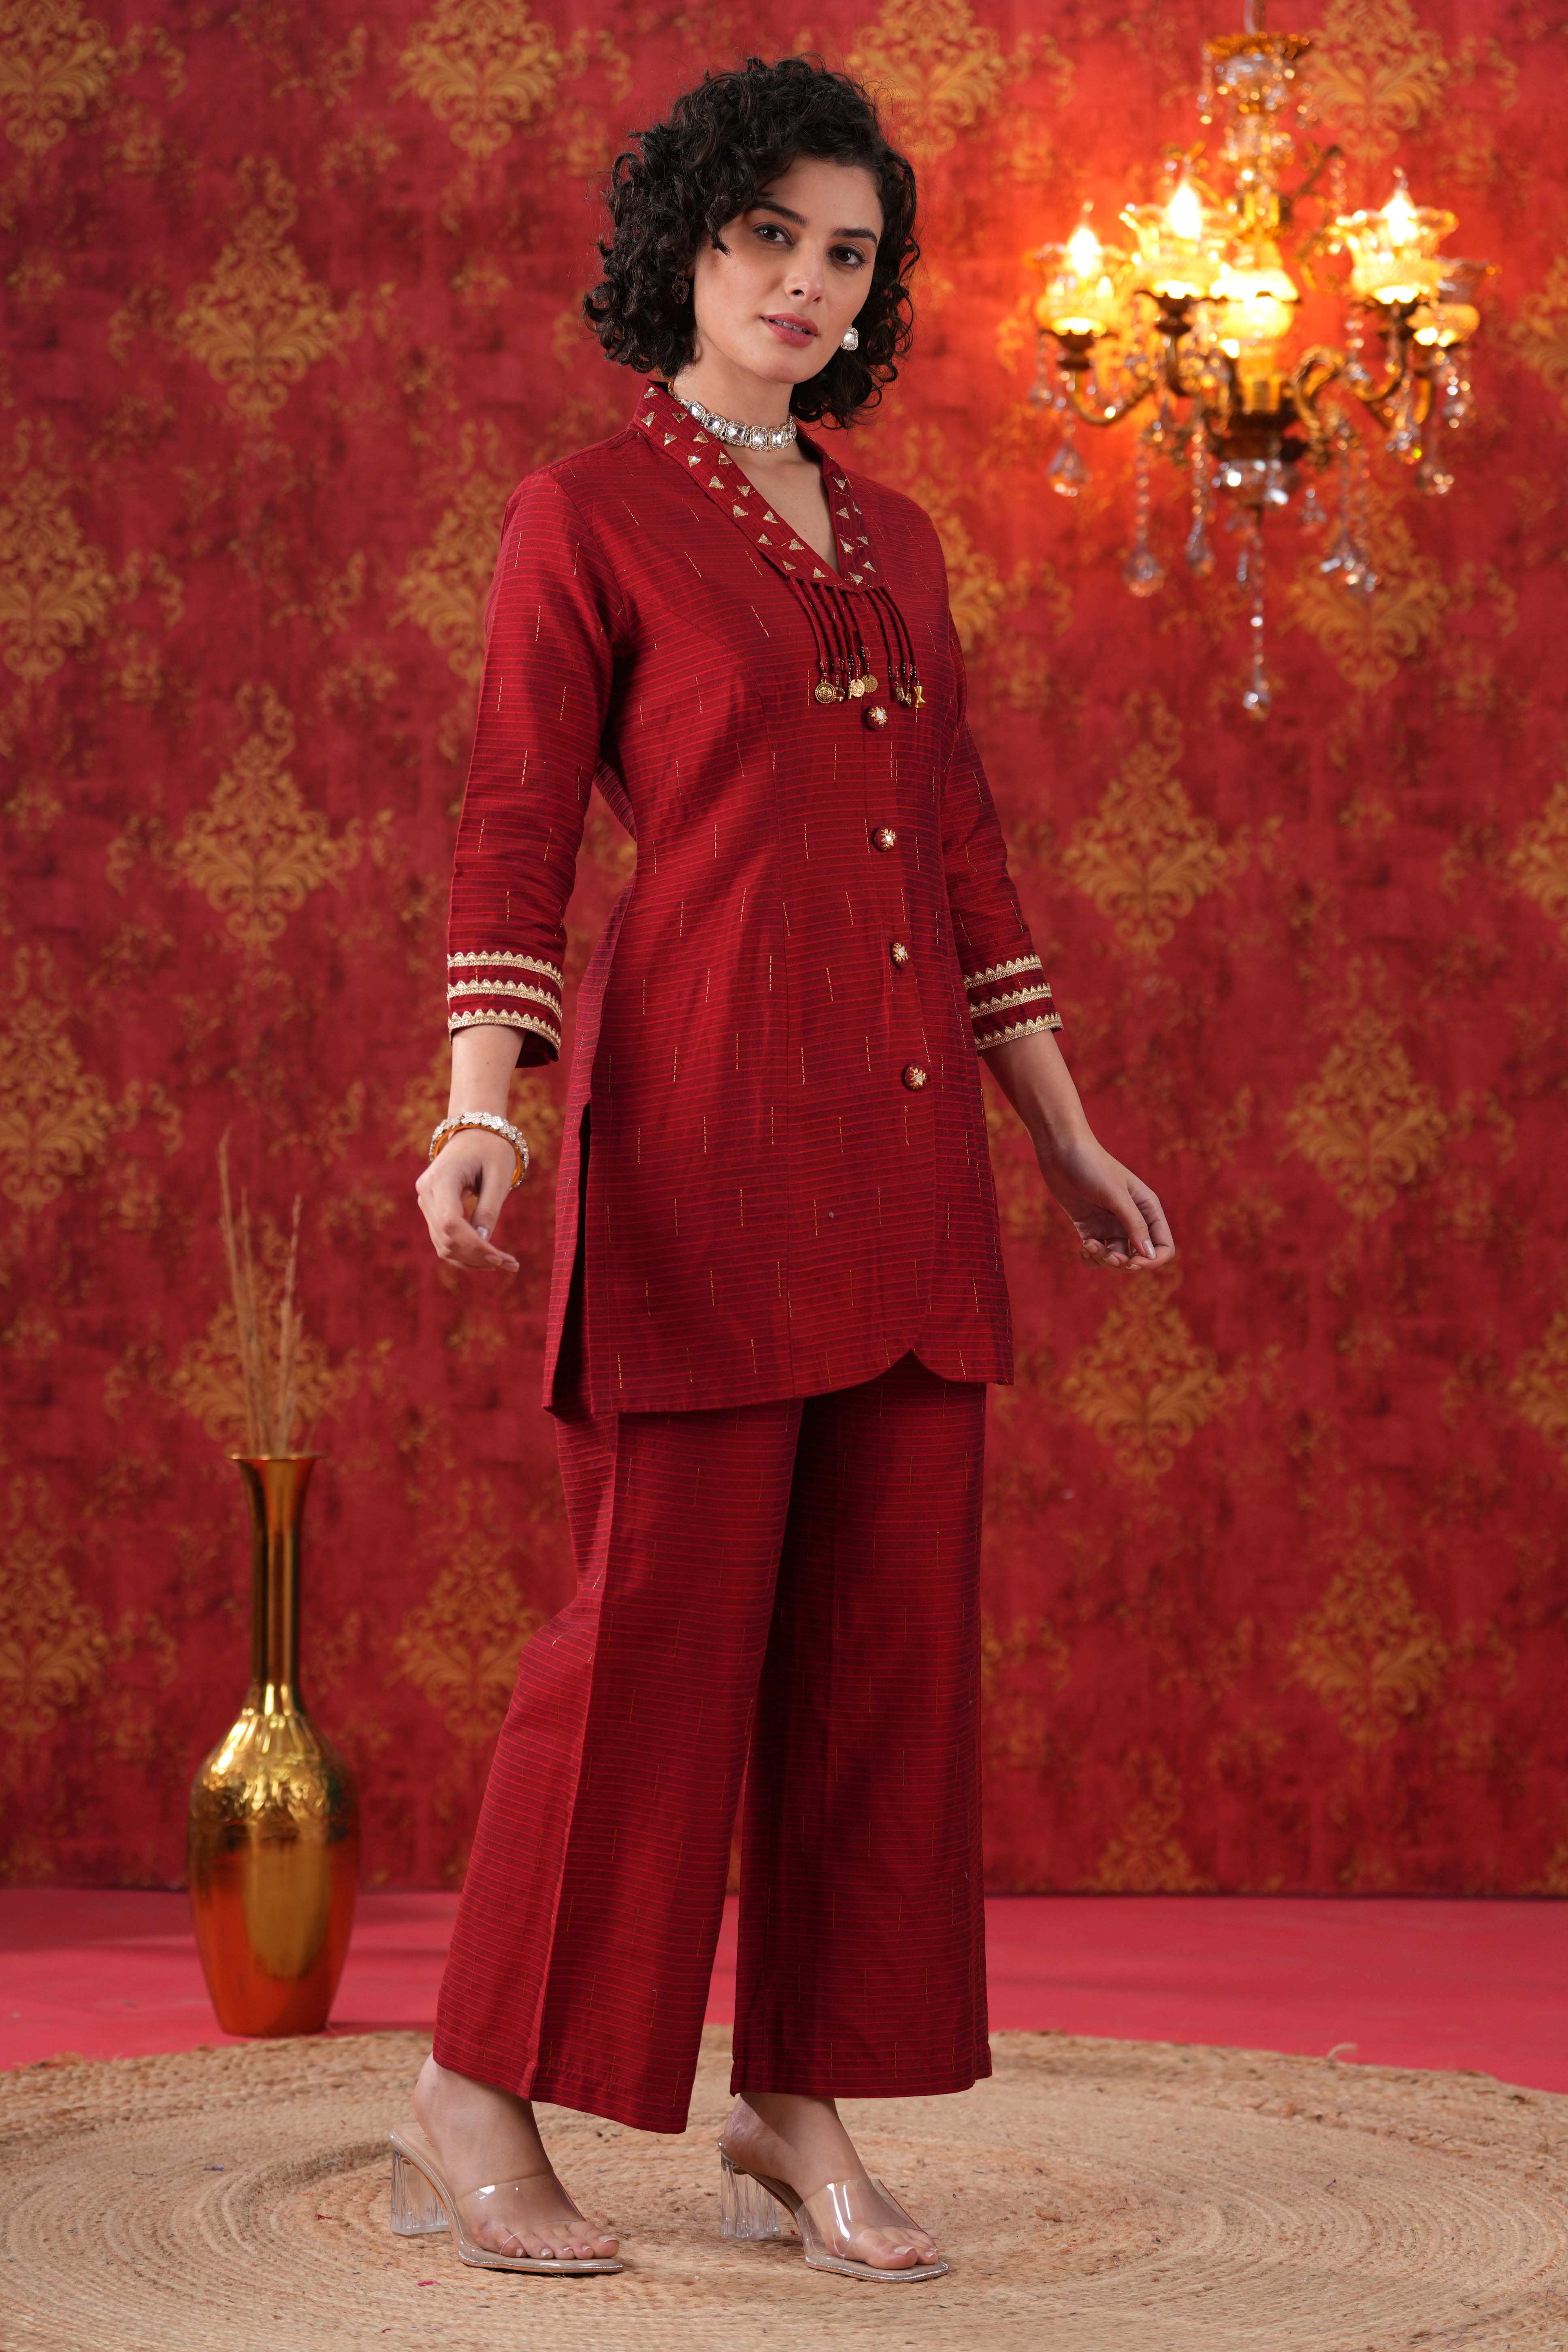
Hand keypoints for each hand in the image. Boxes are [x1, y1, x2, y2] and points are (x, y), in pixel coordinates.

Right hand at [415, 1129, 521, 1272]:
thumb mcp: (498, 1176)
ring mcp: (425, 1201)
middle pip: (445, 1237)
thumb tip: (483, 1242)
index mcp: (441, 1178)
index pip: (450, 1222)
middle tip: (511, 1264)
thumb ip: (489, 1208)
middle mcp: (426, 1191)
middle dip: (477, 1256)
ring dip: (472, 1260)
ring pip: (442, 1244)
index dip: (473, 1245)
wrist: (474, 1133)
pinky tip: (488, 1258)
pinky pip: (444, 1239)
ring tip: (504, 1264)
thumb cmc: (491, 1149)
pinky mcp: (431, 1209)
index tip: (500, 1257)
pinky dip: (464, 1253)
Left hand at [1036, 1133, 1174, 1272]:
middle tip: (1108, 1255)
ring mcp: (1111, 1225)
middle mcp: (1132, 1220)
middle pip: (1139, 1258)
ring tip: (1089, 1245)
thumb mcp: (1116, 1195)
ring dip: (1104, 1260)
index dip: (1152, 1260)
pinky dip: (1091, 1257)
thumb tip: (1149, 1255)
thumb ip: (1134, 1224)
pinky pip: (1096, 1255)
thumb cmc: (1092, 1167)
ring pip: (1116, 1259)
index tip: (1133, 1263)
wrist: (1062, 1151)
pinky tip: (1083, 1246)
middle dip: (1124, 1263)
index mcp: (1148, 1209)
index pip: (1163, 1246)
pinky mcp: (1090, 1228)